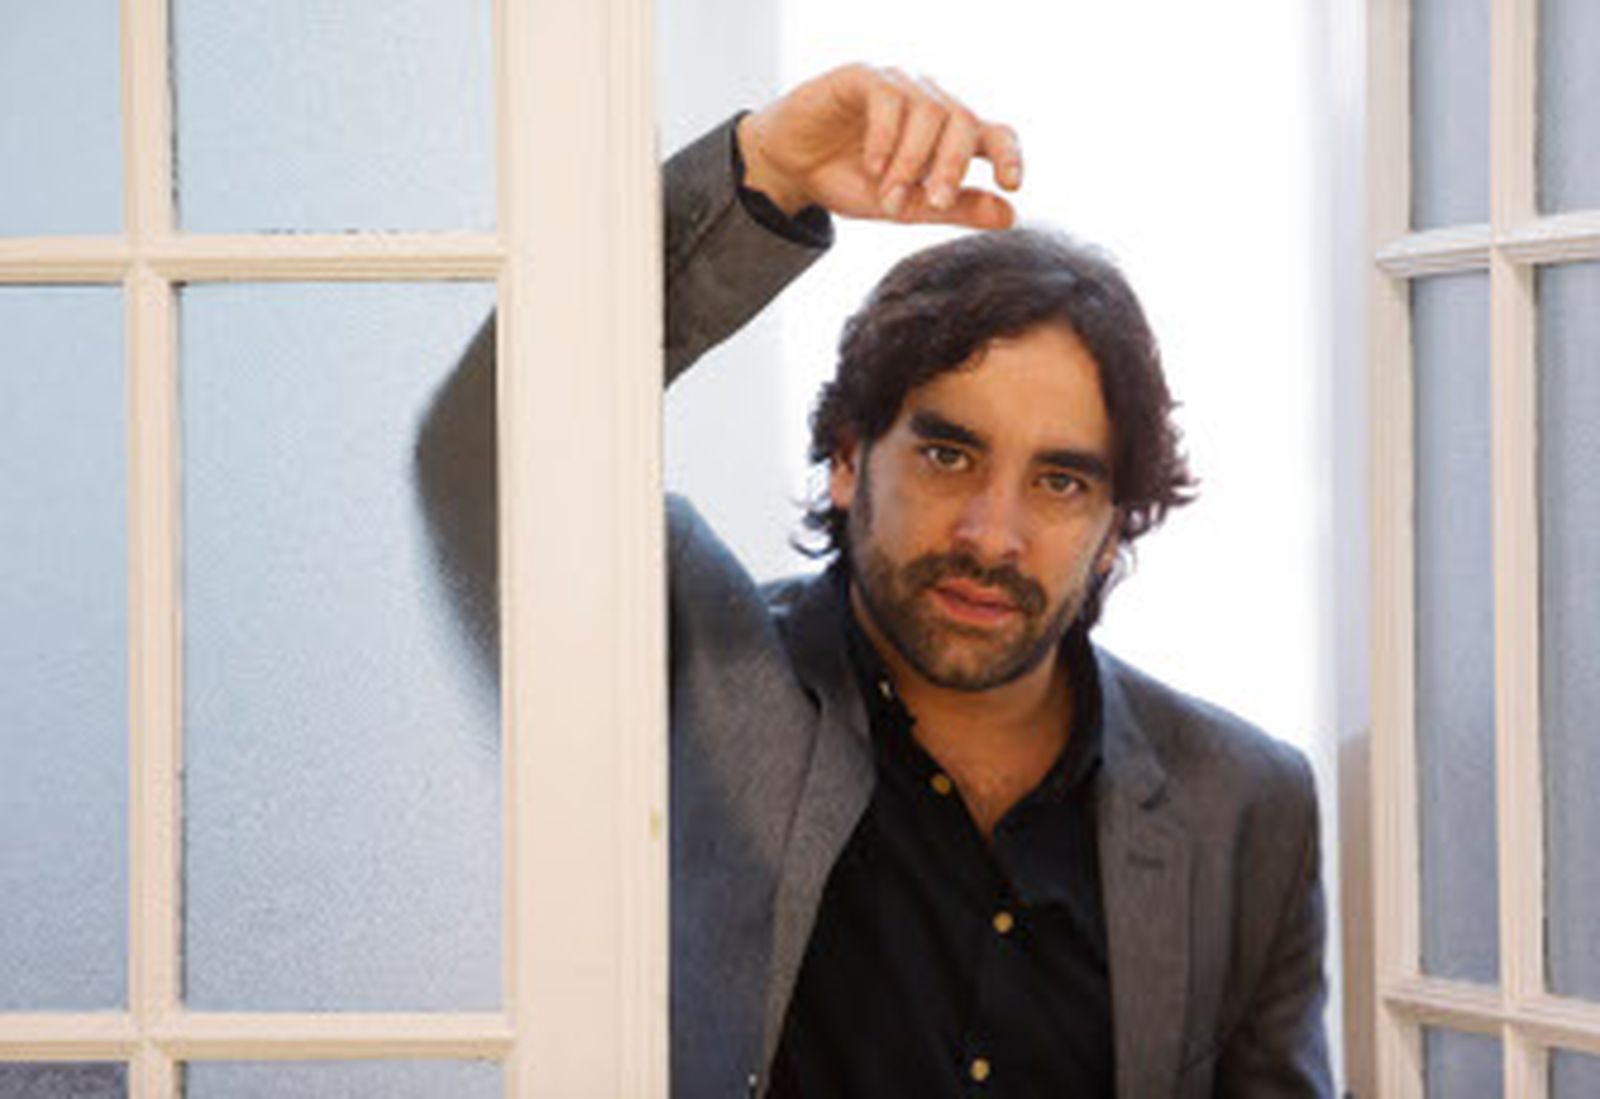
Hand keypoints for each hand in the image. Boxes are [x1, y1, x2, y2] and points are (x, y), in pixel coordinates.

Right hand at [737, 64, 1021, 229]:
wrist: (790, 170)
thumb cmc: (849, 182)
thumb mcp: (906, 207)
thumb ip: (955, 209)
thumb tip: (1010, 216)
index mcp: (949, 136)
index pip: (995, 134)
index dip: (1009, 155)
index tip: (1012, 184)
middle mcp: (931, 105)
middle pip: (964, 121)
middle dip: (952, 166)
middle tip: (934, 202)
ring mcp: (899, 86)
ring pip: (929, 112)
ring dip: (912, 161)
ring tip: (889, 196)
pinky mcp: (863, 76)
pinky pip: (889, 97)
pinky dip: (886, 137)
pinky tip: (874, 167)